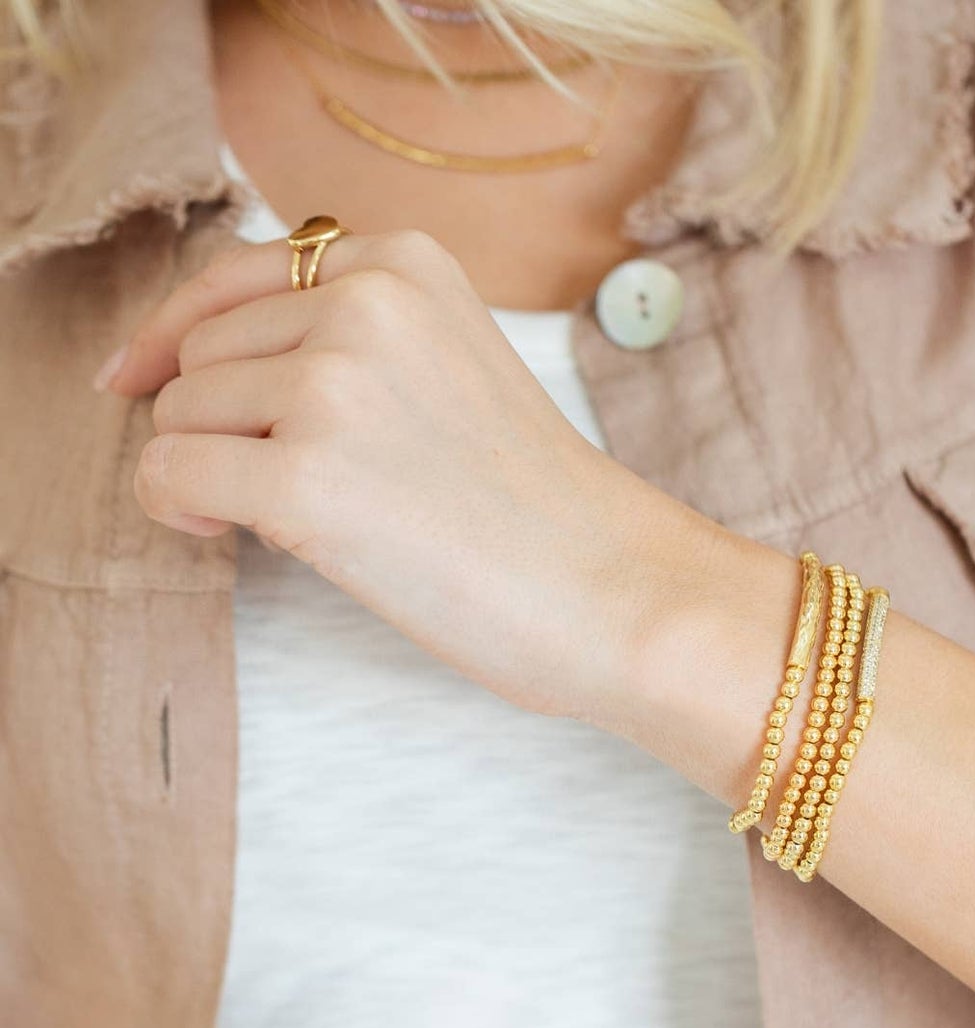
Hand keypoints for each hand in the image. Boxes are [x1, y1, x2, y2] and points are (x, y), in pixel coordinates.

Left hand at [101, 227, 707, 720]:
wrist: (611, 587)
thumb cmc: (542, 506)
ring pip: (180, 413)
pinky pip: (171, 474)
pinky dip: (179, 508)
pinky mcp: (308, 478)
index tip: (137, 376)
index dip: (175, 333)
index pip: (235, 277)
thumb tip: (204, 362)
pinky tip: (225, 532)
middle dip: (221, 422)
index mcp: (404, 265)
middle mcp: (362, 304)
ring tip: (300, 518)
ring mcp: (334, 387)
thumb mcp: (453, 367)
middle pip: (201, 352)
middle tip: (289, 486)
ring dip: (211, 468)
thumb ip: (354, 338)